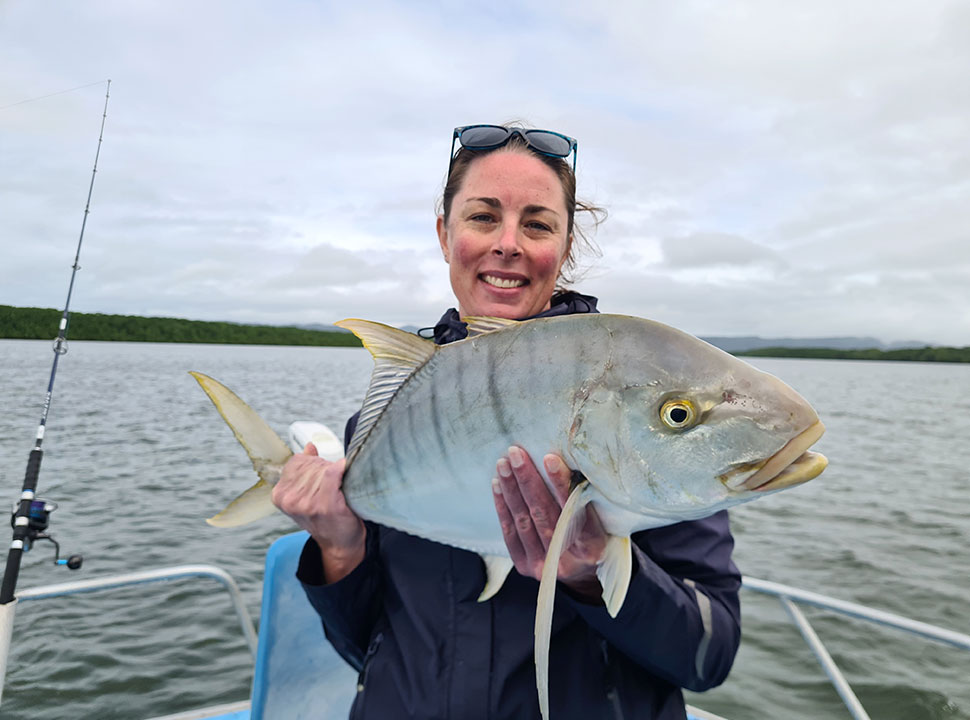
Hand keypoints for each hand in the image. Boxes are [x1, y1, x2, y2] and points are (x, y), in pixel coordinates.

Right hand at [272, 442, 365, 582]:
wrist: (339, 543)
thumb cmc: (325, 517)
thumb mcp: (306, 494)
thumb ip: (304, 469)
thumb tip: (309, 446)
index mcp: (280, 495)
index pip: (296, 462)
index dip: (313, 465)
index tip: (320, 478)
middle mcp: (290, 499)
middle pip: (312, 464)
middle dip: (325, 469)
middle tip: (333, 486)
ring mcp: (307, 503)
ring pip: (324, 468)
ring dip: (335, 473)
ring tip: (338, 489)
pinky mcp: (326, 505)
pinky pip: (332, 473)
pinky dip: (341, 468)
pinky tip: (346, 471)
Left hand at [492, 446, 607, 599]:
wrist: (584, 574)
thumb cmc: (594, 537)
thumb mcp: (601, 522)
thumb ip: (585, 500)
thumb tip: (563, 460)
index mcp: (591, 547)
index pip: (574, 511)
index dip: (561, 485)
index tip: (549, 458)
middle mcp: (566, 559)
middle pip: (542, 514)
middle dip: (526, 480)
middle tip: (516, 454)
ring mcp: (543, 565)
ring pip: (523, 521)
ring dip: (511, 489)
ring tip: (503, 464)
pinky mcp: (525, 566)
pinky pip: (510, 532)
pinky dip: (502, 506)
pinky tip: (498, 485)